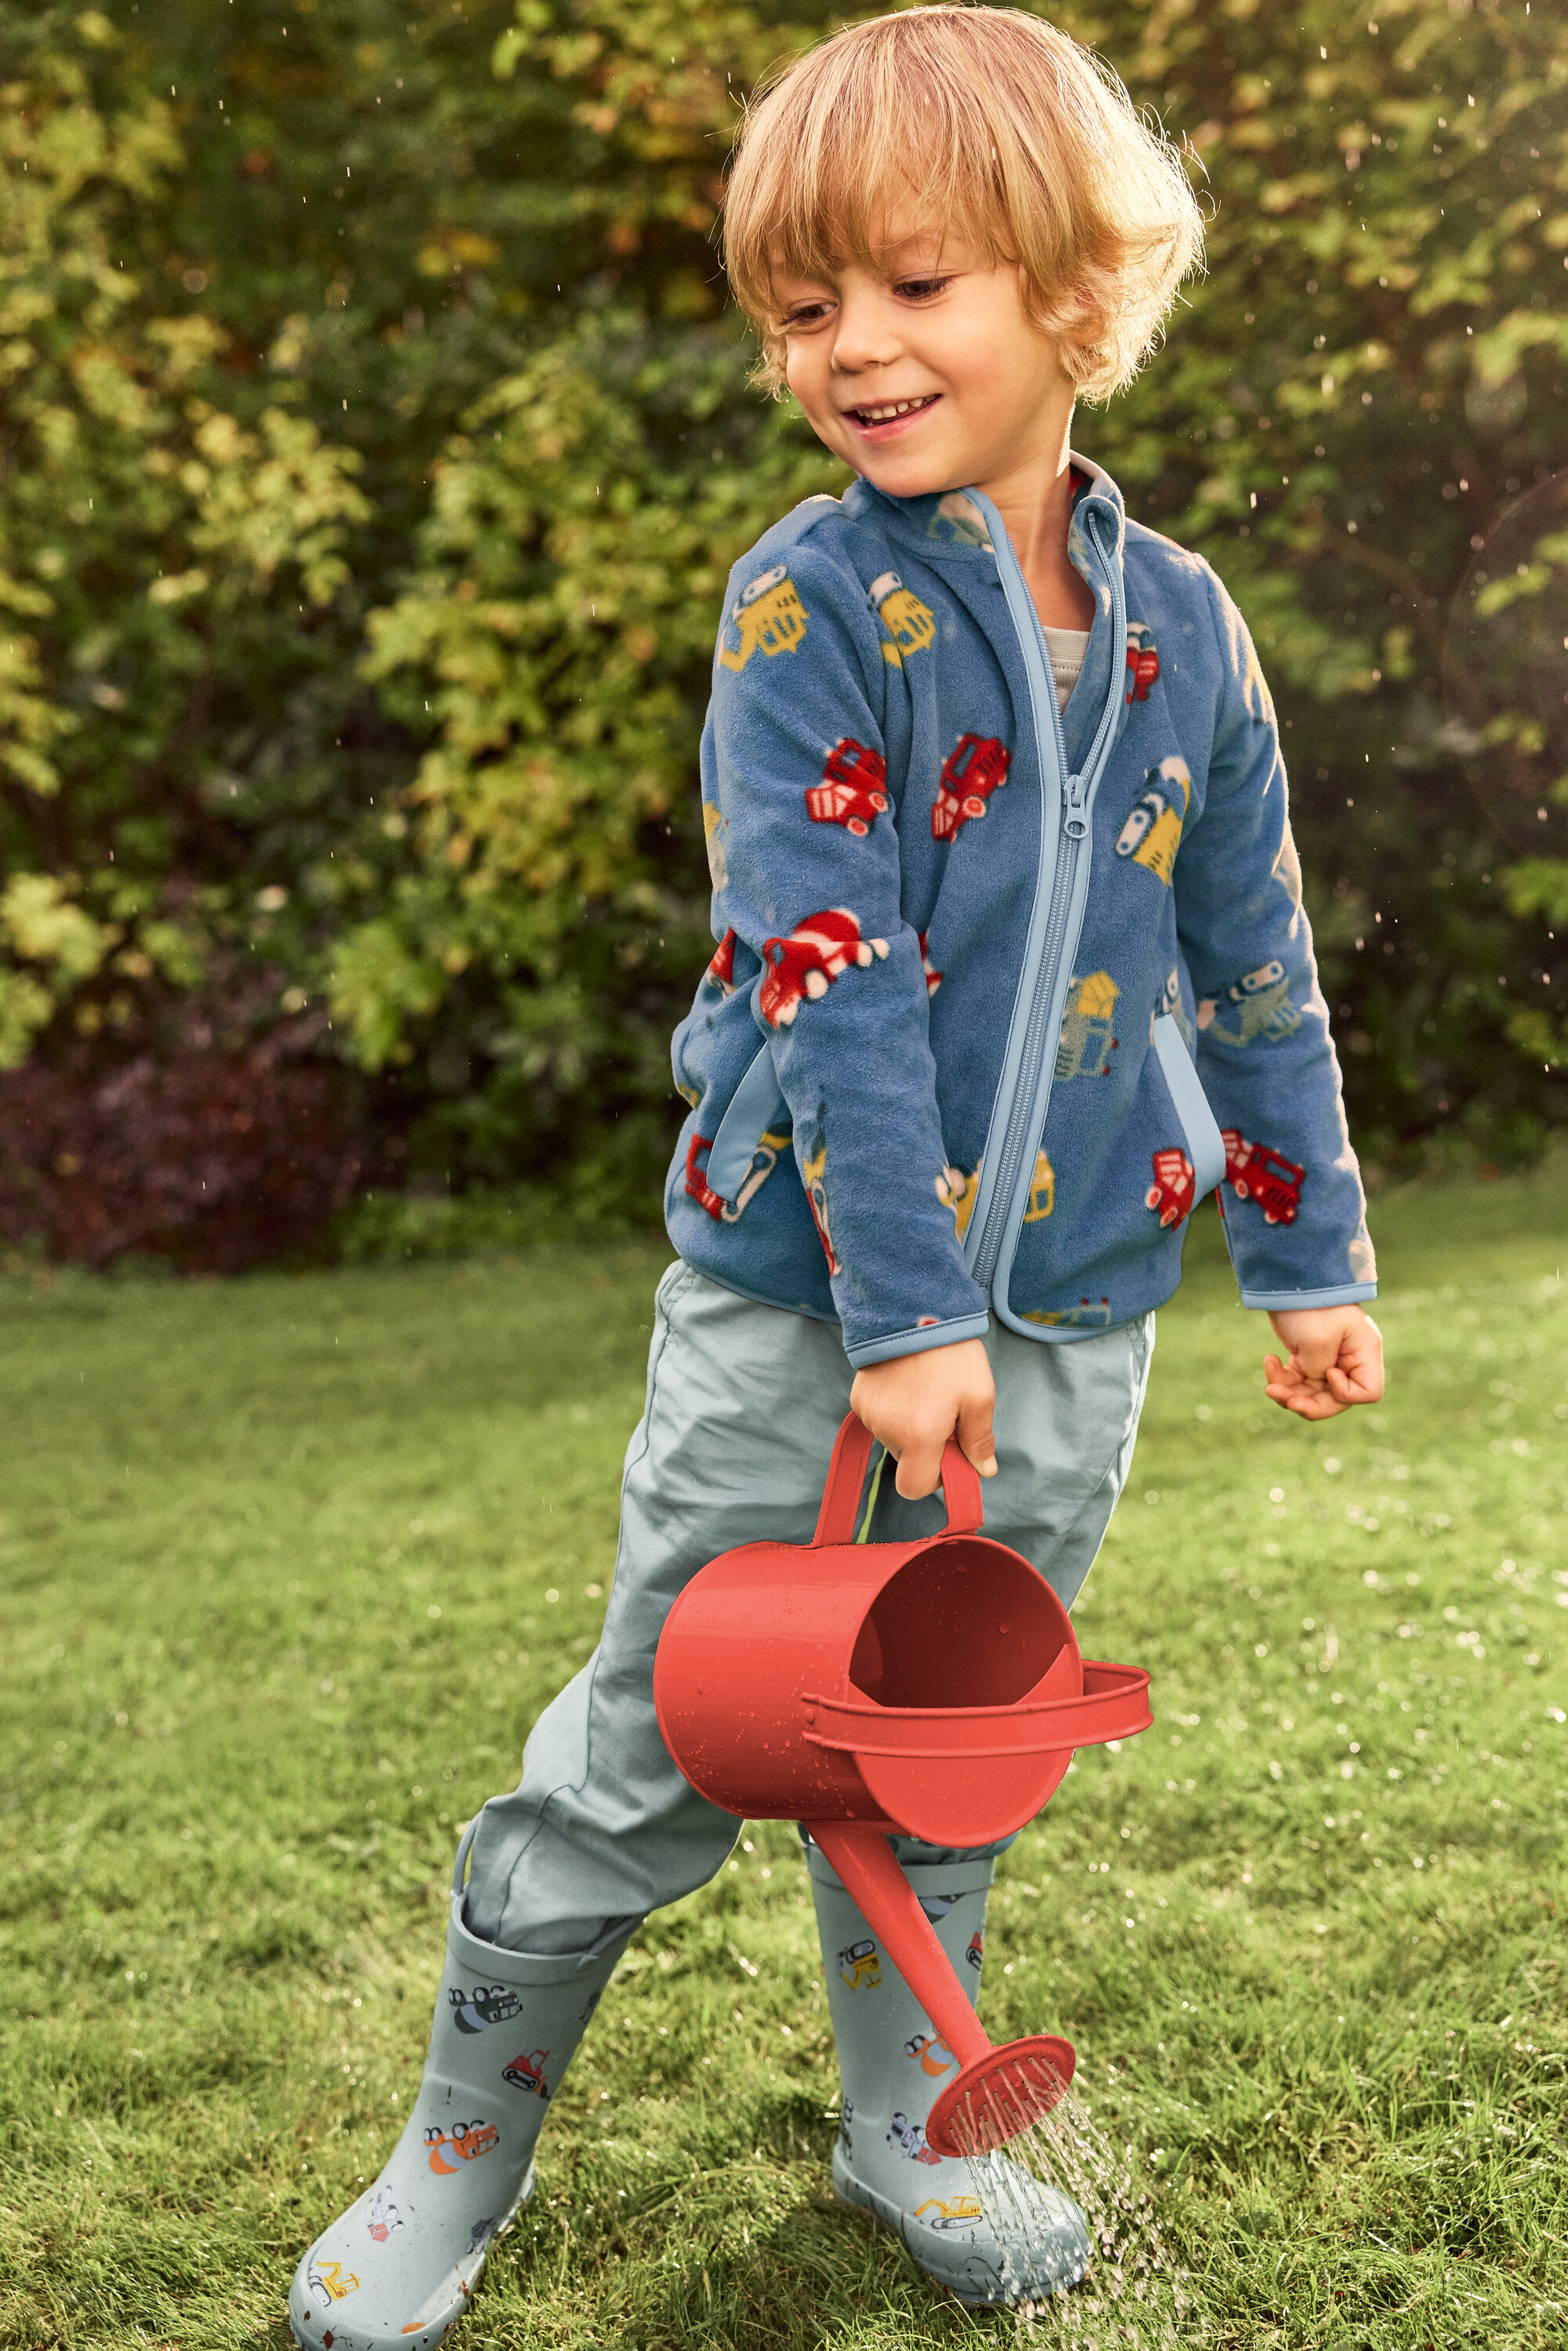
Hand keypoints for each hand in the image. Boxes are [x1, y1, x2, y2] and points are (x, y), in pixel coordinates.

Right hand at [849, 1337, 996, 1498]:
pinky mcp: (859, 1398)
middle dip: (926, 1447)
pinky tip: (908, 1383)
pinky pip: (879, 1419)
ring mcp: (869, 1414)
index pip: (914, 1487)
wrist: (912, 1309)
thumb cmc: (951, 1354)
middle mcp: (887, 1431)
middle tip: (945, 1414)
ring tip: (926, 1391)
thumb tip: (984, 1470)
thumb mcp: (979, 1395)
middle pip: (906, 1460)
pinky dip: (894, 1411)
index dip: (934, 1479)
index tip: (950, 1455)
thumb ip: (980, 1439)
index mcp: (919, 1437)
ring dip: (910, 1427)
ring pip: (893, 1438)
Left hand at [1263, 1305, 1383, 1420]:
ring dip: (1289, 1394)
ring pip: (1312, 1394)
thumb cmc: (1308, 1305)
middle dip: (1308, 1404)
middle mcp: (1349, 1359)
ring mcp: (1328, 1359)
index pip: (1368, 1391)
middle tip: (1284, 1399)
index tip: (1327, 1372)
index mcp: (1363, 1352)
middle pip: (1336, 1399)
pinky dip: (1281, 1379)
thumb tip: (1314, 1381)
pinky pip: (1297, 1382)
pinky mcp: (1308, 1356)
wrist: (1285, 1280)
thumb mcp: (1316, 1341)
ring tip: (1269, 1386)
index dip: (1345, 1393)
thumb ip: (1318, 1371)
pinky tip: (1270, 1360)